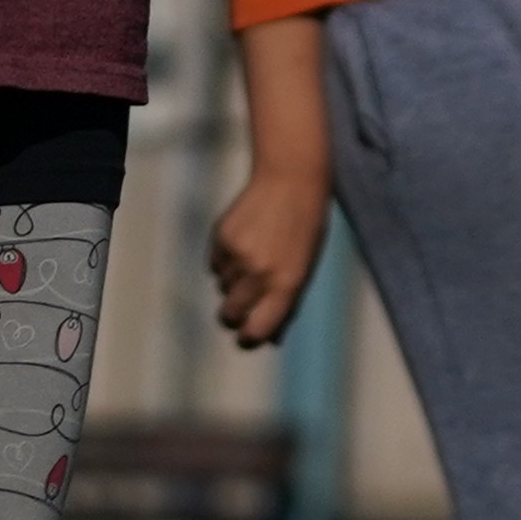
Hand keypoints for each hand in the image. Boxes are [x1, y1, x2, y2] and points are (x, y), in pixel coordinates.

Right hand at [208, 165, 328, 348]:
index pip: (258, 330)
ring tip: (253, 255)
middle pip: (229, 315)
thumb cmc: (306, 227)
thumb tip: (272, 339)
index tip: (245, 339)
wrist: (291, 179)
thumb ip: (289, 303)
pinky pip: (214, 264)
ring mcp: (237, 255)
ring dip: (232, 281)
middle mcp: (260, 273)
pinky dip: (224, 260)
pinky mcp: (220, 238)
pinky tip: (243, 240)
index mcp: (287, 284)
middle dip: (232, 316)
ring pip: (222, 287)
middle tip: (238, 308)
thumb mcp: (306, 267)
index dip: (248, 339)